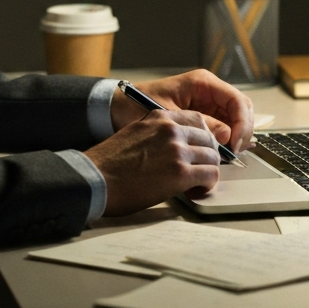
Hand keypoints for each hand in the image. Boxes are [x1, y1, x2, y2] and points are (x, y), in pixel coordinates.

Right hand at [85, 108, 220, 216]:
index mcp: (160, 118)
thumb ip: (158, 134)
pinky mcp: (180, 173)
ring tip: (197, 182)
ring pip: (213, 157)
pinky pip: (210, 175)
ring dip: (208, 170)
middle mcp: (171, 130)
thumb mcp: (136, 133)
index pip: (198, 120)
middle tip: (201, 168)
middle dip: (207, 154)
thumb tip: (176, 147)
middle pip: (209, 138)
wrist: (95, 178)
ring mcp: (177, 150)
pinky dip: (207, 184)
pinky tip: (195, 190)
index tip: (200, 149)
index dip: (202, 137)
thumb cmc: (110, 162)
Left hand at [110, 70, 253, 153]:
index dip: (242, 124)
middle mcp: (208, 91)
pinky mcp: (202, 118)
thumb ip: (199, 124)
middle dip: (243, 131)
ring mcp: (207, 105)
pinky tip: (222, 154)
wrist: (116, 109)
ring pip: (236, 121)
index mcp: (202, 83)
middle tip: (234, 153)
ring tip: (229, 156)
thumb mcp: (168, 114)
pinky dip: (226, 141)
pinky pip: (223, 129)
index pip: (237, 101)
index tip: (235, 143)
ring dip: (237, 138)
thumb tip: (226, 136)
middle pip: (242, 110)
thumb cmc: (135, 104)